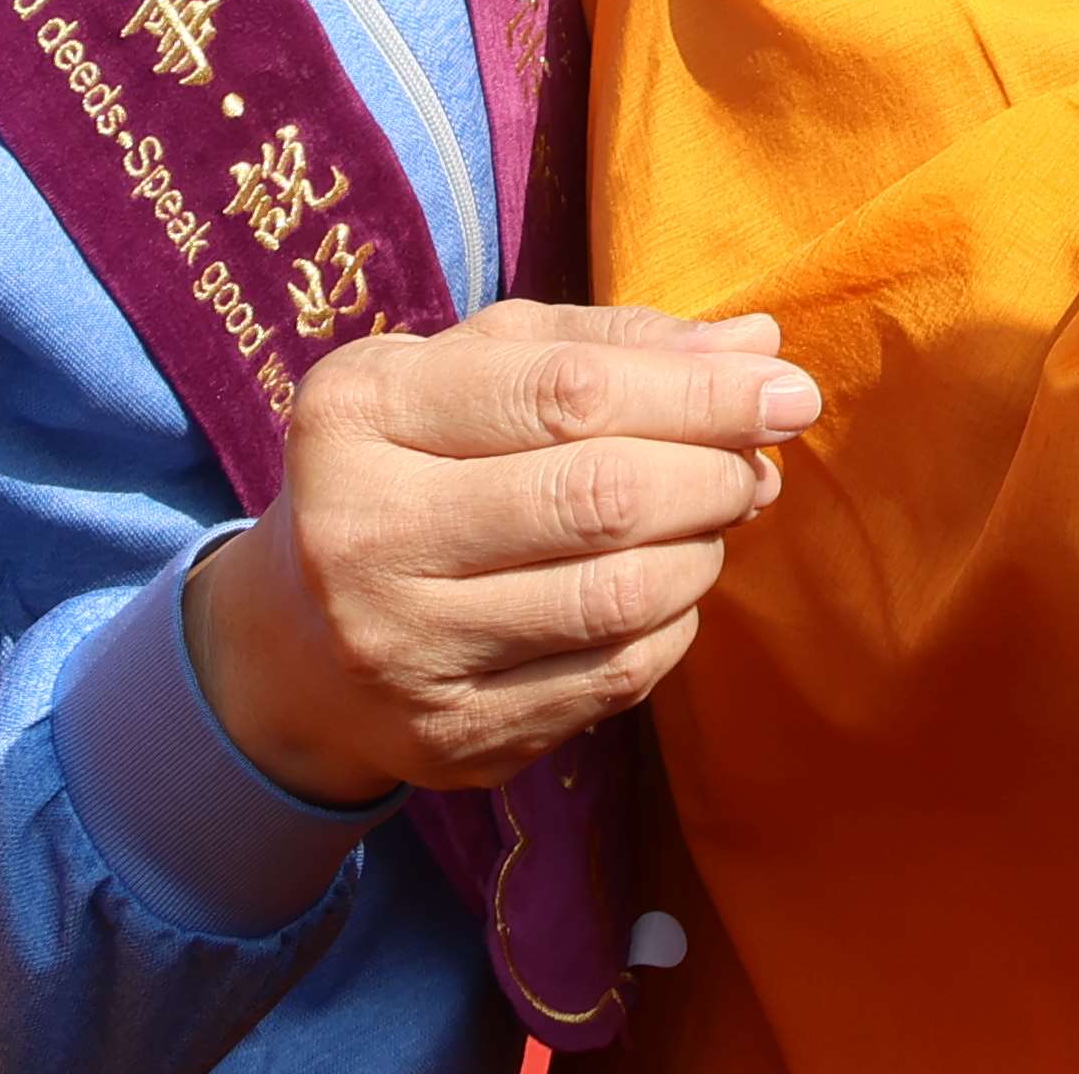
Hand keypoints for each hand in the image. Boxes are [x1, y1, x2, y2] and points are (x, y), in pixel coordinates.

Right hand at [182, 300, 813, 805]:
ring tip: (719, 514)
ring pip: (617, 597)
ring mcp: (401, 650)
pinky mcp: (450, 737)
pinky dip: (673, 623)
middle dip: (714, 472)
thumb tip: (758, 340)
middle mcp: (363, 534)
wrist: (291, 644)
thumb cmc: (410, 464)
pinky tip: (670, 585)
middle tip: (760, 460)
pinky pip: (613, 677)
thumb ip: (606, 347)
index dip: (699, 391)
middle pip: (599, 499)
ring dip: (704, 548)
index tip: (787, 388)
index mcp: (360, 413)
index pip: (567, 393)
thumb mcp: (471, 372)